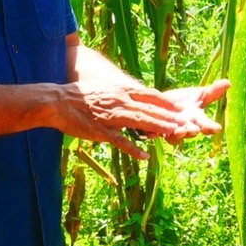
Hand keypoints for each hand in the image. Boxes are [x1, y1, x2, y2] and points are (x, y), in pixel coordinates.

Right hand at [51, 79, 224, 157]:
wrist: (59, 101)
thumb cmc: (82, 95)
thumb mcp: (107, 88)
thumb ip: (123, 93)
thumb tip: (138, 95)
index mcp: (122, 90)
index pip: (150, 95)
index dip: (167, 102)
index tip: (181, 108)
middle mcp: (120, 101)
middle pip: (150, 108)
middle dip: (170, 116)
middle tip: (186, 122)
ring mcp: (112, 117)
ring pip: (141, 122)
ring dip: (159, 128)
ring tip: (174, 133)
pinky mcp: (102, 131)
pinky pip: (121, 141)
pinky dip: (134, 149)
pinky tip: (145, 157)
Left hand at [158, 79, 230, 139]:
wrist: (163, 103)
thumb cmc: (185, 100)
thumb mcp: (200, 94)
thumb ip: (213, 92)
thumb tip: (228, 82)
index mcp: (198, 120)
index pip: (207, 125)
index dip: (211, 127)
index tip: (217, 128)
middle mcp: (187, 128)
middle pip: (191, 132)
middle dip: (192, 131)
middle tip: (195, 130)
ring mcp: (173, 131)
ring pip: (175, 137)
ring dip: (178, 134)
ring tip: (179, 130)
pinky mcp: (158, 130)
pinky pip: (157, 133)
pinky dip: (156, 133)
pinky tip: (155, 131)